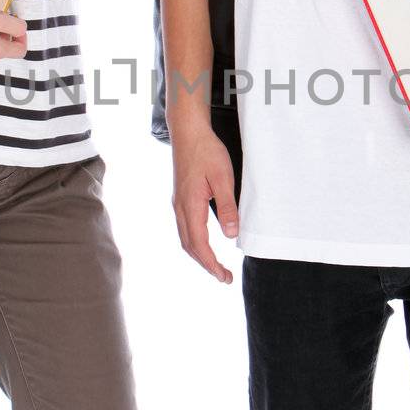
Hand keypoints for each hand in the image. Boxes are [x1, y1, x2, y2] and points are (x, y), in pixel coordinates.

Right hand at [171, 122, 238, 282]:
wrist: (188, 132)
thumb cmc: (206, 151)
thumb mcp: (223, 178)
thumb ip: (227, 207)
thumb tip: (231, 235)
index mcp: (190, 205)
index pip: (199, 244)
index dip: (211, 264)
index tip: (224, 276)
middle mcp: (180, 207)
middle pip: (189, 246)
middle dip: (206, 264)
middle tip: (224, 277)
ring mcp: (178, 203)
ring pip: (185, 238)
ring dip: (199, 255)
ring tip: (215, 265)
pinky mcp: (180, 197)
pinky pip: (185, 228)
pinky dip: (195, 242)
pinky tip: (205, 243)